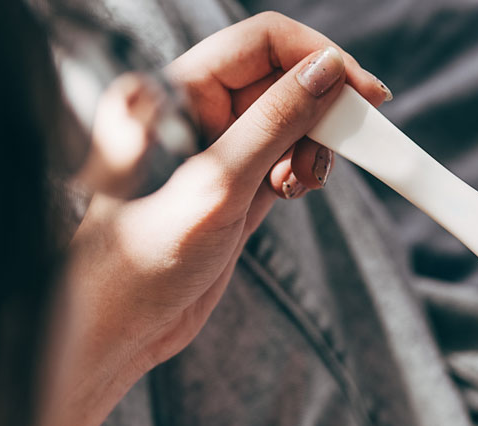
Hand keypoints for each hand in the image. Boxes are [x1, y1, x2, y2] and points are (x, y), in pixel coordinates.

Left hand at [39, 12, 392, 425]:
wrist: (114, 331)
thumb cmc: (137, 262)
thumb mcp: (218, 186)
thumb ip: (275, 123)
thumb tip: (327, 73)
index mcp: (175, 90)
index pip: (262, 42)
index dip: (317, 56)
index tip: (363, 92)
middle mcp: (195, 111)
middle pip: (283, 77)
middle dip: (321, 107)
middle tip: (349, 144)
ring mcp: (217, 149)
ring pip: (291, 118)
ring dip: (315, 143)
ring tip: (304, 183)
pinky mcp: (233, 186)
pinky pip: (286, 155)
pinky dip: (304, 168)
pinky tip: (294, 192)